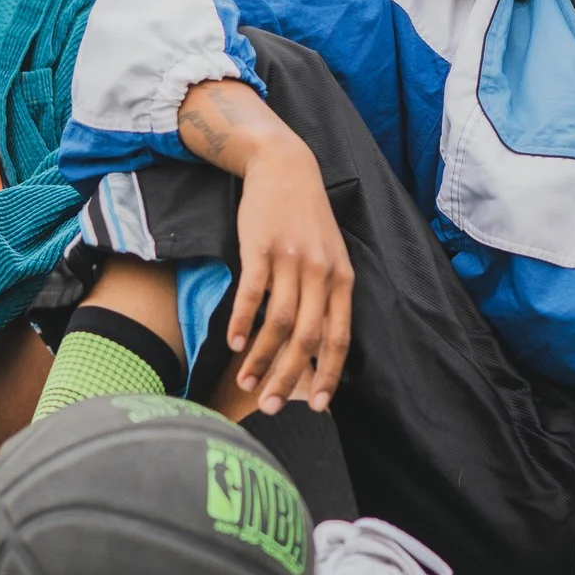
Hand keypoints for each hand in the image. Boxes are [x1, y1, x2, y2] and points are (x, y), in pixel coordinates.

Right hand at [178, 79, 353, 413]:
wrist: (285, 167)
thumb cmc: (306, 220)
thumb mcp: (329, 257)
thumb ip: (325, 299)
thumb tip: (317, 348)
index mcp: (342, 280)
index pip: (338, 337)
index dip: (327, 374)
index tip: (316, 406)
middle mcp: (321, 273)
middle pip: (306, 338)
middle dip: (287, 378)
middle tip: (271, 407)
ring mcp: (291, 260)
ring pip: (277, 323)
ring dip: (259, 357)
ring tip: (246, 380)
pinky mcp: (261, 248)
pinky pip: (252, 294)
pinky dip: (241, 322)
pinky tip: (232, 342)